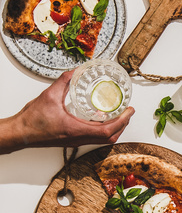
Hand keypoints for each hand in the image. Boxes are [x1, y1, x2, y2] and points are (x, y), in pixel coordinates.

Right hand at [0, 71, 134, 152]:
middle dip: (122, 125)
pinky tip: (100, 119)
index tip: (130, 111)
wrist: (21, 134)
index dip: (122, 121)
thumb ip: (63, 81)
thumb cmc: (33, 121)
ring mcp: (75, 141)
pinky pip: (93, 138)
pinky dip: (102, 130)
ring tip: (118, 115)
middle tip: (128, 112)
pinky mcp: (72, 141)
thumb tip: (75, 71)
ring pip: (102, 140)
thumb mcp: (49, 96)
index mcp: (76, 130)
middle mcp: (78, 139)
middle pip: (109, 138)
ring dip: (113, 129)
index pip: (107, 130)